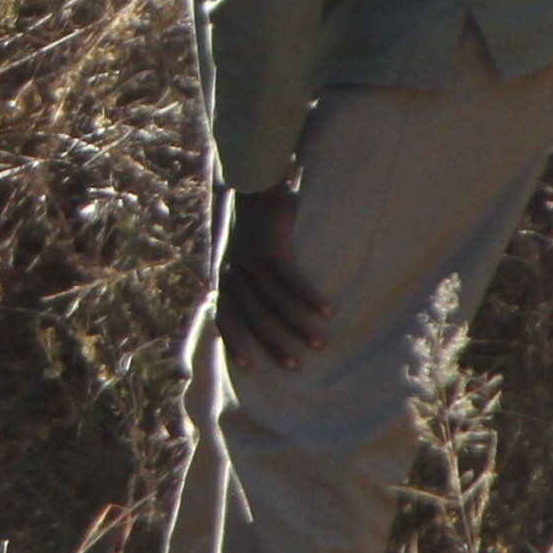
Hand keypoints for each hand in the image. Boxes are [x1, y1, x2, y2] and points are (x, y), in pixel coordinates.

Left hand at [209, 186, 330, 370]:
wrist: (255, 184)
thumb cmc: (255, 222)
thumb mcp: (242, 251)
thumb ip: (247, 277)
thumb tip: (260, 302)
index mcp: (226, 276)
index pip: (225, 317)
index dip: (235, 343)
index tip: (249, 367)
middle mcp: (235, 273)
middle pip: (255, 318)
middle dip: (274, 344)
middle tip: (294, 367)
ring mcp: (252, 262)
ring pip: (276, 303)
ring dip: (298, 326)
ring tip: (318, 343)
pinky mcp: (272, 249)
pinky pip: (292, 281)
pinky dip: (310, 297)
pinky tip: (327, 311)